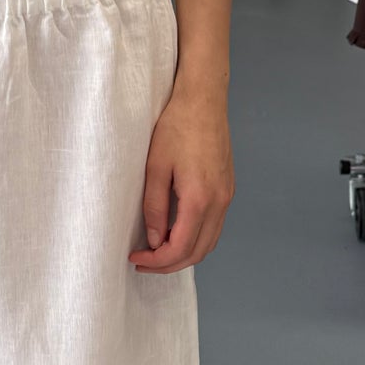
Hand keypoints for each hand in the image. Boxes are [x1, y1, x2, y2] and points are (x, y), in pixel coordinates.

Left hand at [129, 80, 233, 273]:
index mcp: (200, 199)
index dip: (157, 260)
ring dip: (185, 254)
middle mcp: (219, 202)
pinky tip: (177, 233)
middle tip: (144, 261)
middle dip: (170, 264)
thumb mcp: (155, 168)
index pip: (180, 248)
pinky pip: (215, 227)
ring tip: (158, 251)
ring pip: (210, 242)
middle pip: (198, 252)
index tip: (137, 258)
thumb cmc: (177, 126)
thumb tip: (155, 239)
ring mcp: (227, 196)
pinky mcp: (228, 189)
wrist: (203, 100)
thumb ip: (155, 207)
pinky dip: (197, 239)